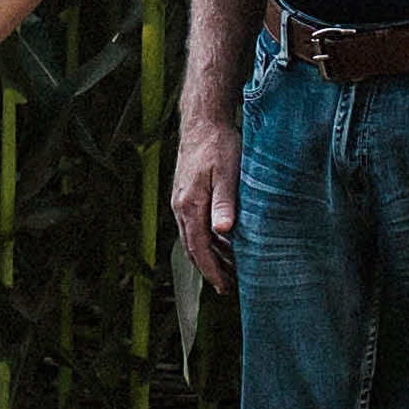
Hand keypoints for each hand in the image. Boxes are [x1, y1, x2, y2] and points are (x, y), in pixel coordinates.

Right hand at [167, 108, 240, 291]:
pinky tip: (222, 242)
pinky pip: (193, 226)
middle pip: (192, 248)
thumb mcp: (228, 172)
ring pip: (192, 238)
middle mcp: (180, 206)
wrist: (202, 120)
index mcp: (190, 205)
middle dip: (209, 270)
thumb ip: (225, 202)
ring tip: (228, 270)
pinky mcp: (185, 194)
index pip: (199, 248)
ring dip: (208, 256)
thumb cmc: (219, 144)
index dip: (212, 270)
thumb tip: (223, 231)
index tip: (224, 287)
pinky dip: (206, 240)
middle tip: (228, 287)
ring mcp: (180, 200)